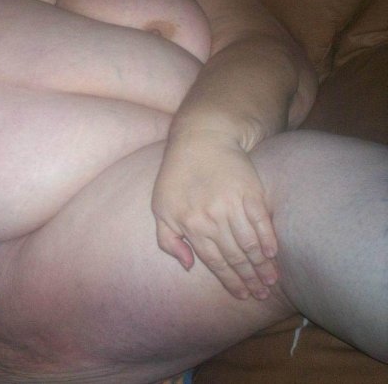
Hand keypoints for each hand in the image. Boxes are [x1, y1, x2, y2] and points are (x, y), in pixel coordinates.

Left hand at [152, 130, 278, 299]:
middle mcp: (212, 218)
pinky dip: (269, 240)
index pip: (214, 261)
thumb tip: (188, 266)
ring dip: (262, 266)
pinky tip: (273, 254)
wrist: (200, 140)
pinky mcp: (250, 192)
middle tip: (261, 293)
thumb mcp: (161, 208)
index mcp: (190, 225)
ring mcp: (232, 205)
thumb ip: (168, 240)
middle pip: (235, 256)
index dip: (229, 281)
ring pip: (250, 244)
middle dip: (249, 279)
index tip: (242, 295)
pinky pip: (262, 222)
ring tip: (271, 280)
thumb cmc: (177, 176)